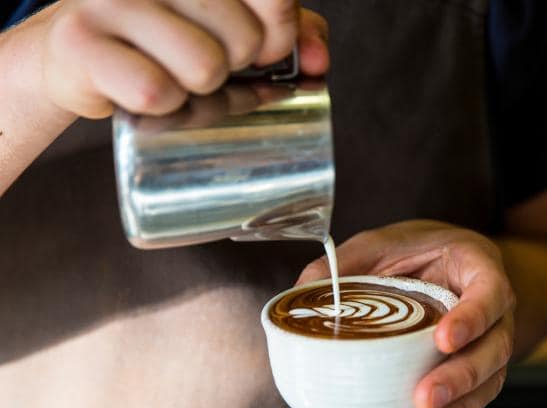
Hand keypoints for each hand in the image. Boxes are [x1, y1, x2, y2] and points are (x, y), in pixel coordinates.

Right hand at [40, 0, 328, 117]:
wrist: (78, 55)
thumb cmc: (164, 42)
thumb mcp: (229, 28)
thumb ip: (286, 33)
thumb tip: (318, 64)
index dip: (281, 32)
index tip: (265, 51)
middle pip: (244, 41)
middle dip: (232, 69)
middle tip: (201, 66)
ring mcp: (113, 2)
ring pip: (204, 68)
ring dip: (196, 93)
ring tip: (173, 80)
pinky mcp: (83, 44)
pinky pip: (157, 92)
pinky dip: (162, 108)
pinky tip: (146, 96)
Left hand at [297, 220, 515, 407]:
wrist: (443, 260)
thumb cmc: (417, 250)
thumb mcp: (384, 242)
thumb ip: (347, 261)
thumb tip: (302, 288)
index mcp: (479, 268)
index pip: (490, 292)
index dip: (473, 317)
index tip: (443, 339)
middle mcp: (494, 310)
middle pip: (493, 348)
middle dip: (461, 377)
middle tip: (425, 398)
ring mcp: (489, 342)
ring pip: (487, 380)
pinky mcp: (476, 369)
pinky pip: (472, 397)